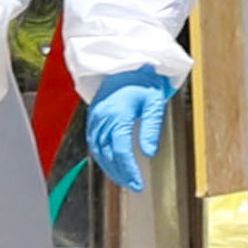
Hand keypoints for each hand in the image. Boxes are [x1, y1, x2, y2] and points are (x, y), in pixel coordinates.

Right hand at [77, 66, 182, 190]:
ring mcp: (95, 118)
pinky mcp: (94, 117)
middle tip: (133, 185)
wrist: (124, 61)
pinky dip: (102, 157)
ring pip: (98, 151)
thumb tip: (149, 153)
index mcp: (117, 115)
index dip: (129, 170)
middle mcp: (102, 118)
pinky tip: (111, 163)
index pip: (120, 151)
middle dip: (120, 173)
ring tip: (123, 179)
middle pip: (107, 154)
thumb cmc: (142, 79)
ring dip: (109, 168)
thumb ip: (152, 128)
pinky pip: (94, 142)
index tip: (138, 183)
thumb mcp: (154, 102)